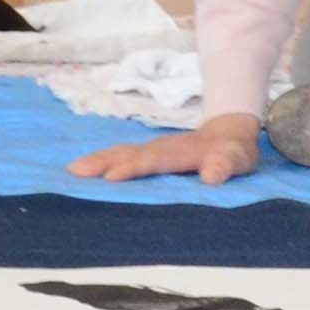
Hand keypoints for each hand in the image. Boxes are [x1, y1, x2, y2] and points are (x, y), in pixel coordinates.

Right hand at [71, 111, 260, 184]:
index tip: (112, 177)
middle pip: (129, 154)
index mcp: (182, 152)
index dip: (134, 168)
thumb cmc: (233, 152)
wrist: (229, 131)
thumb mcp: (237, 159)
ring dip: (97, 160)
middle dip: (104, 162)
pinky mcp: (146, 154)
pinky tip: (81, 170)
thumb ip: (225, 165)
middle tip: (77, 172)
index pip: (155, 161)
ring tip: (72, 171)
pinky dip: (101, 160)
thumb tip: (212, 177)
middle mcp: (161, 148)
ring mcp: (152, 149)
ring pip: (121, 152)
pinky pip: (120, 155)